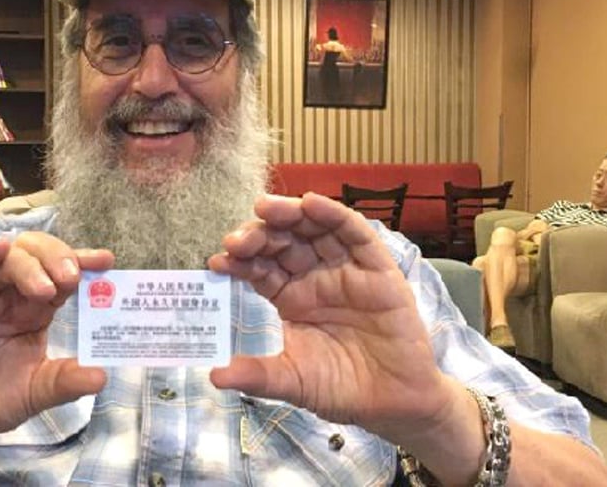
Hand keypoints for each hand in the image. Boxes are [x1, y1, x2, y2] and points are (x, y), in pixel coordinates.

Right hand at [0, 233, 111, 457]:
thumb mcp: (34, 393)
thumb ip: (64, 382)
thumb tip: (102, 376)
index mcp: (32, 309)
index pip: (60, 275)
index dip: (81, 263)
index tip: (106, 261)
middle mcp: (6, 294)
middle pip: (33, 256)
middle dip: (56, 259)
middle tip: (72, 278)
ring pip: (2, 257)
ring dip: (27, 263)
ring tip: (47, 286)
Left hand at [208, 193, 453, 440]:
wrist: (393, 404)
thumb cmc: (342, 389)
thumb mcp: (292, 381)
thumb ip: (257, 376)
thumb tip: (214, 376)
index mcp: (291, 297)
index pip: (260, 268)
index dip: (239, 261)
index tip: (217, 262)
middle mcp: (315, 277)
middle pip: (283, 242)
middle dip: (259, 235)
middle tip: (237, 239)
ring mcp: (346, 270)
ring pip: (315, 230)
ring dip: (290, 214)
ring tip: (265, 208)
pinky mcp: (377, 269)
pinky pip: (356, 235)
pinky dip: (335, 216)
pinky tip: (312, 203)